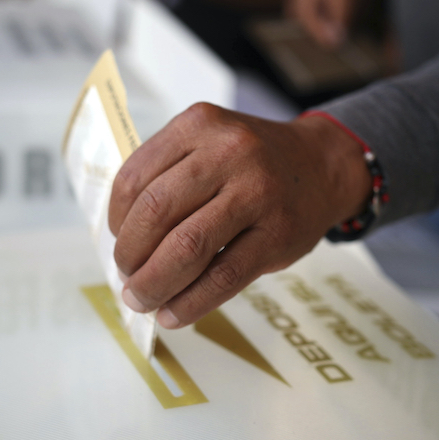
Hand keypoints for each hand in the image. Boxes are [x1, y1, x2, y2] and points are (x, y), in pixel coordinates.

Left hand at [109, 104, 370, 328]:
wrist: (322, 165)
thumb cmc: (252, 164)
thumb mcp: (208, 143)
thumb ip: (167, 176)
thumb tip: (123, 242)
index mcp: (198, 125)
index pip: (134, 179)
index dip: (116, 220)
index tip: (119, 241)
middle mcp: (227, 152)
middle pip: (156, 213)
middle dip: (130, 256)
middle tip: (128, 279)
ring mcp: (256, 192)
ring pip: (187, 247)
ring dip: (154, 284)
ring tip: (144, 300)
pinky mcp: (277, 233)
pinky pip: (224, 277)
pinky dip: (190, 303)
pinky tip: (174, 314)